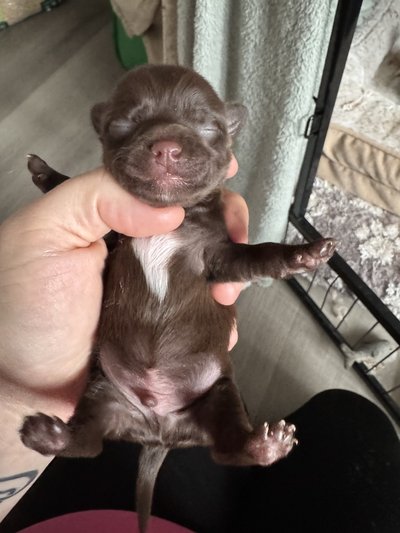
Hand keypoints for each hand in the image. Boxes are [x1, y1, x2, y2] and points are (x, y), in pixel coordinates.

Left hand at [0, 160, 247, 417]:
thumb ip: (97, 196)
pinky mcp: (165, 326)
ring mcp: (156, 289)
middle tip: (234, 239)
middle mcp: (139, 249)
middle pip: (197, 223)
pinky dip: (221, 314)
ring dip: (230, 270)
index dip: (198, 176)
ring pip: (207, 265)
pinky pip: (203, 312)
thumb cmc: (22, 310)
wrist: (26, 387)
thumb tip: (170, 208)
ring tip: (226, 291)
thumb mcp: (44, 234)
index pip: (163, 185)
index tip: (227, 172)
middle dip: (225, 225)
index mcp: (111, 218)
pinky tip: (223, 319)